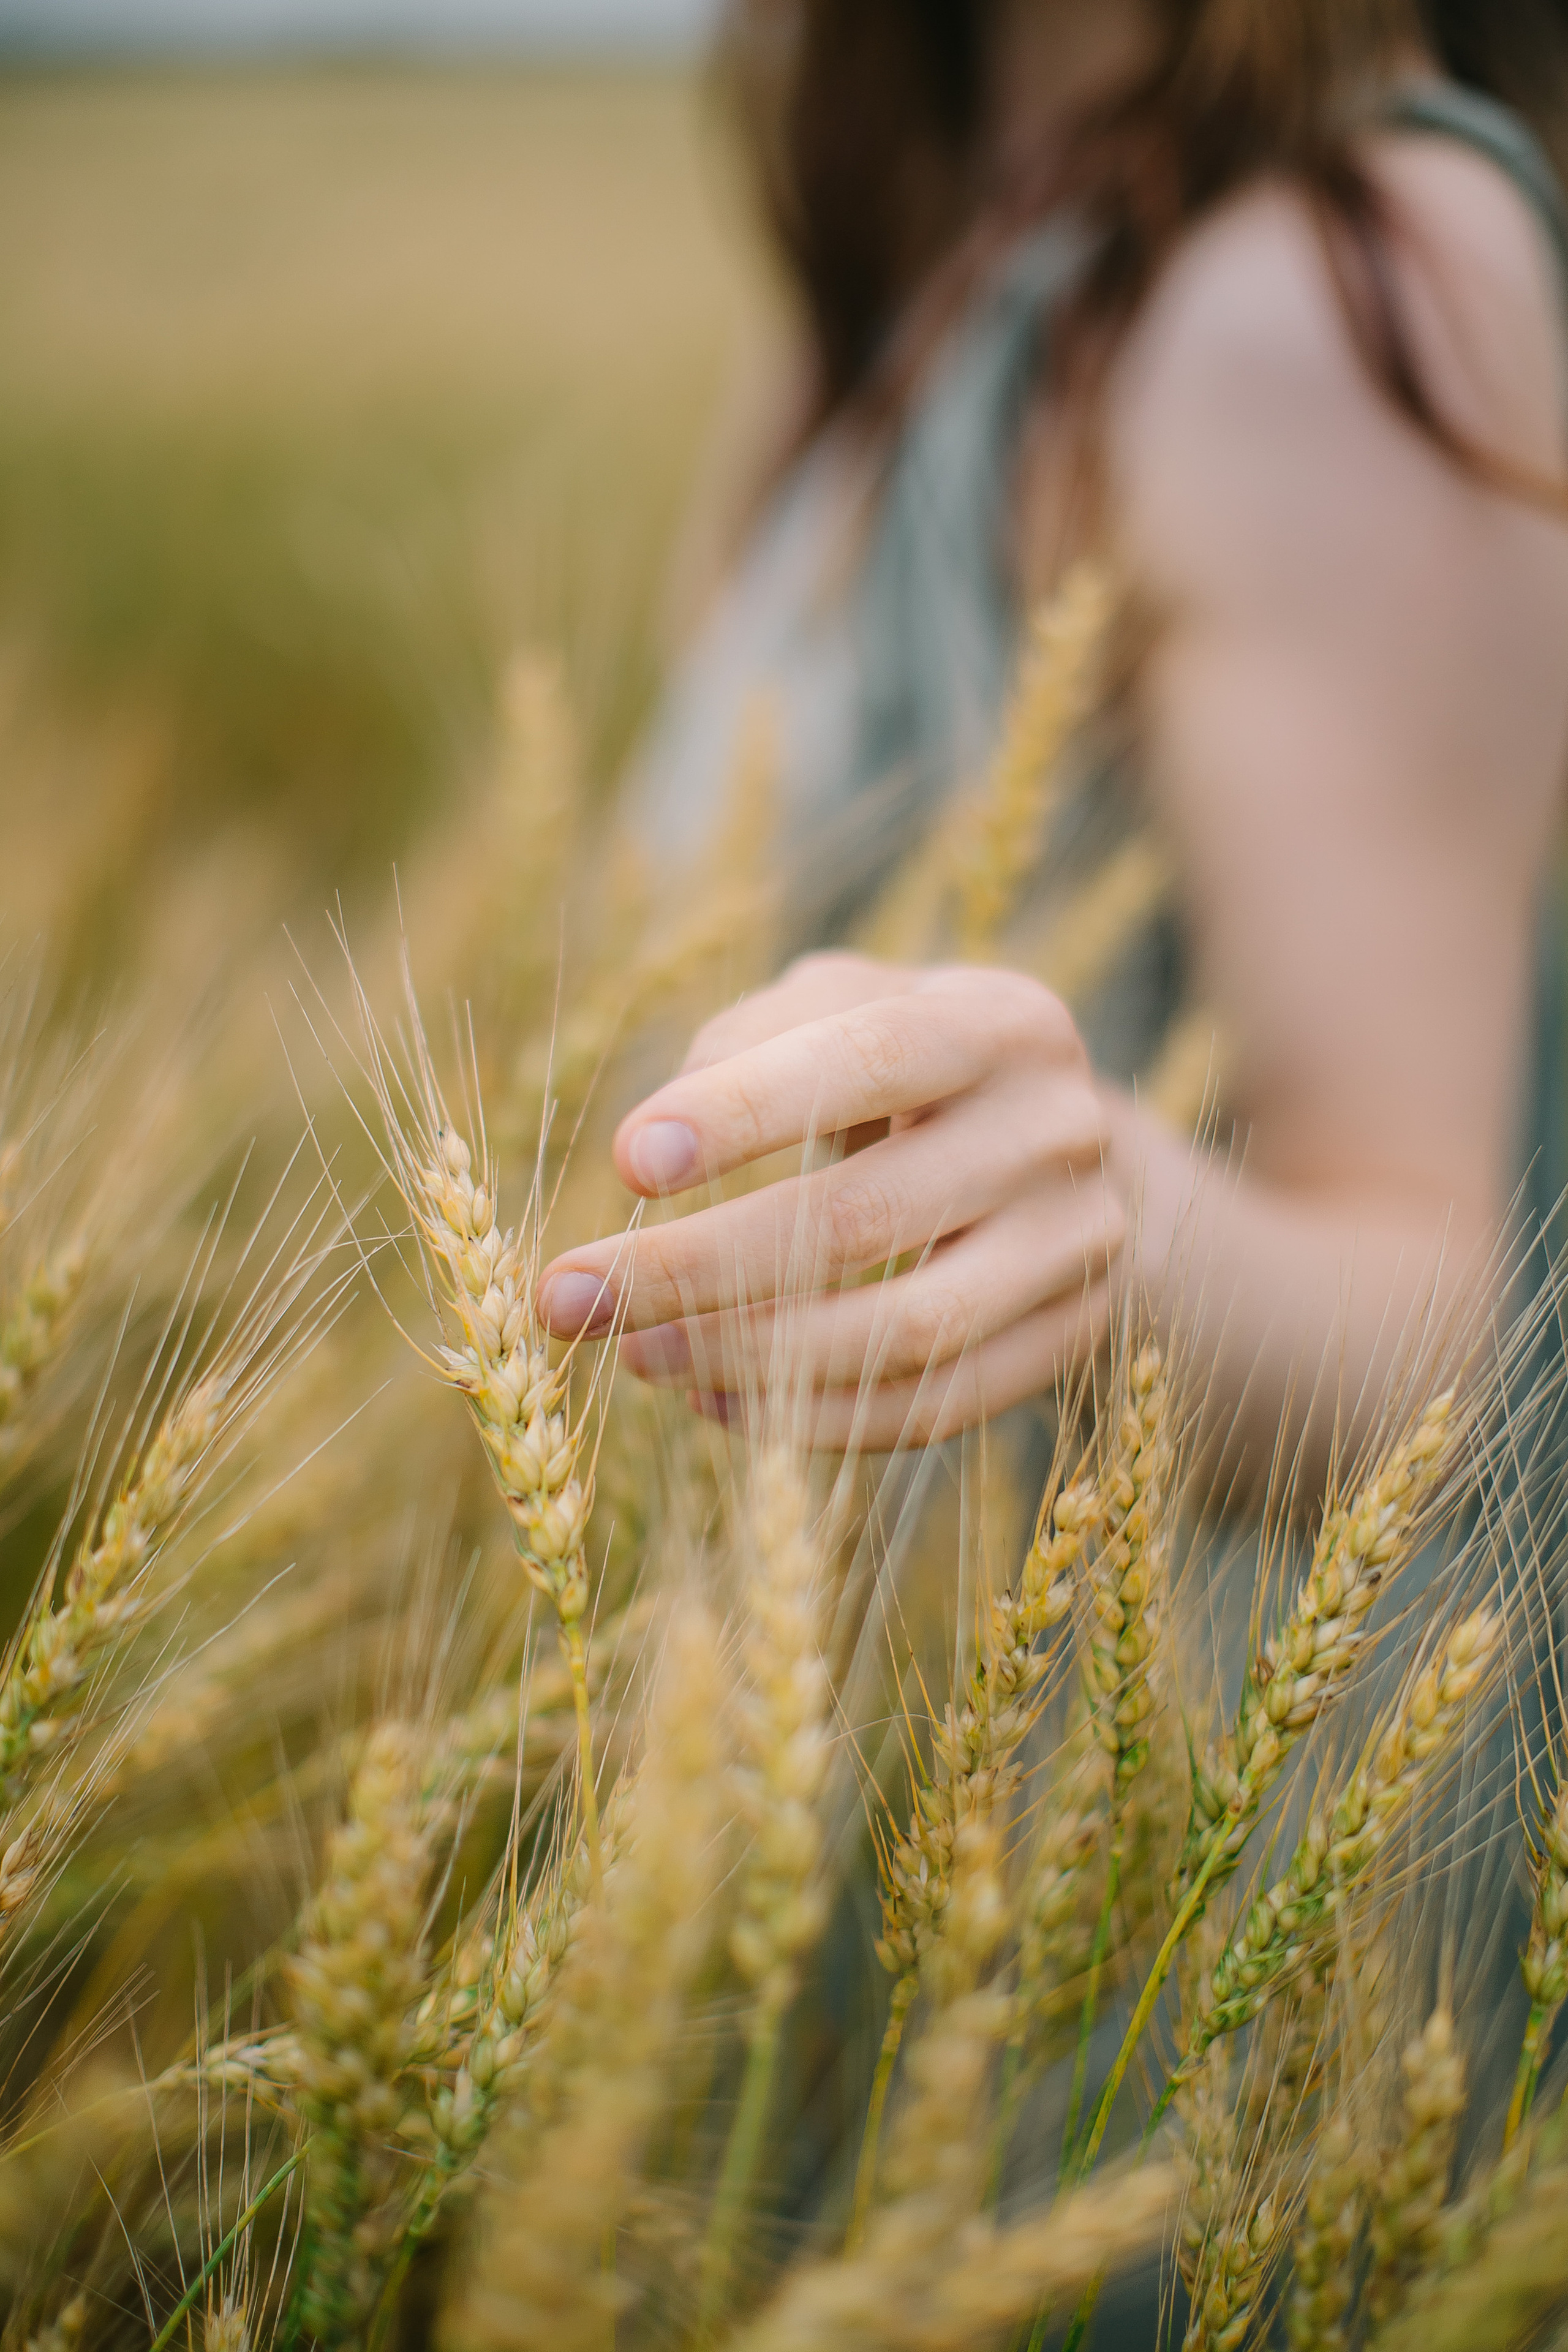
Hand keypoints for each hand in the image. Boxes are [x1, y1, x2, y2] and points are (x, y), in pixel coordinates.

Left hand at [538, 952, 1123, 1446]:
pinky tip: (713, 1401)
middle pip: (866, 1217)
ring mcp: (1078, 1246)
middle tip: (569, 1294)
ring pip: (906, 1333)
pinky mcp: (1073, 1338)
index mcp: (1001, 1022)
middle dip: (697, 1265)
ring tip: (634, 1354)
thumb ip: (751, 1038)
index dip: (745, 1112)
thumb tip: (648, 1153)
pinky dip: (815, 1419)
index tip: (626, 1162)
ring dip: (749, 1356)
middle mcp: (1058, 1131)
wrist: (1061, 1146)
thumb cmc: (907, 1061)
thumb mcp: (845, 1005)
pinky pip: (937, 1407)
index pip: (871, 1059)